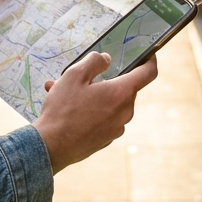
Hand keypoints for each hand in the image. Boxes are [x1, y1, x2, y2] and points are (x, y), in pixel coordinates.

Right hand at [33, 52, 157, 172]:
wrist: (51, 147)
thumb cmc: (63, 110)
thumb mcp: (74, 75)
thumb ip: (95, 61)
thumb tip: (107, 59)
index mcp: (121, 93)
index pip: (148, 73)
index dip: (149, 60)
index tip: (146, 54)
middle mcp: (124, 112)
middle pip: (124, 87)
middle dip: (104, 79)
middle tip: (81, 75)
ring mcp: (116, 128)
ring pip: (109, 102)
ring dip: (92, 94)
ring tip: (62, 92)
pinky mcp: (107, 139)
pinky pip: (103, 117)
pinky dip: (90, 110)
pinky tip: (67, 109)